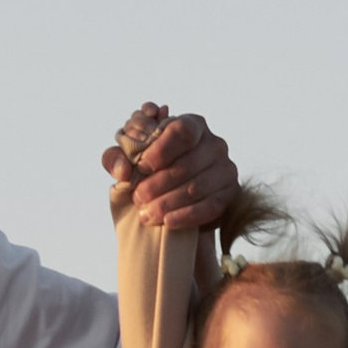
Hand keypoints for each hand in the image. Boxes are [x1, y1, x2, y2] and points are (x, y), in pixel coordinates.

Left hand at [109, 105, 237, 230]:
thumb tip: (121, 170)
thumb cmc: (150, 171)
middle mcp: (215, 143)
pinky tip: (169, 223)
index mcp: (192, 125)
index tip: (143, 167)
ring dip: (170, 203)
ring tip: (148, 214)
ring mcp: (227, 168)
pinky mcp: (231, 193)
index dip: (162, 149)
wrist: (175, 197)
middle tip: (138, 198)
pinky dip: (188, 216)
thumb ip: (116, 158)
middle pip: (188, 163)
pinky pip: (212, 206)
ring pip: (198, 186)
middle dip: (160, 183)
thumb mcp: (129, 159)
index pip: (182, 131)